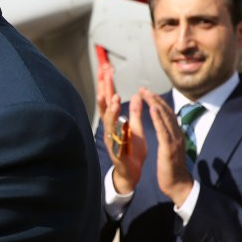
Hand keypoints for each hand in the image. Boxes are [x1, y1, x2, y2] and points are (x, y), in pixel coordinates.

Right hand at [98, 54, 138, 194]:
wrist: (130, 174)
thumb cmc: (131, 150)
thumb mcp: (136, 128)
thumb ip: (135, 112)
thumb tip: (137, 95)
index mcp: (114, 121)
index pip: (109, 98)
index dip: (107, 83)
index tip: (106, 67)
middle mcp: (109, 128)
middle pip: (104, 105)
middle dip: (104, 88)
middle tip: (105, 72)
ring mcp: (110, 139)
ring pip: (108, 121)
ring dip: (110, 108)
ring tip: (113, 95)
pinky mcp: (115, 150)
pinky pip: (115, 137)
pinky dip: (116, 129)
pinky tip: (118, 120)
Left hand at [141, 91, 193, 207]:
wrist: (178, 185)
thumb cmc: (172, 168)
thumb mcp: (171, 149)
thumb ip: (170, 137)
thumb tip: (168, 127)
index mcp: (176, 134)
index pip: (167, 114)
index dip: (158, 102)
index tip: (149, 93)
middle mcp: (177, 134)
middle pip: (166, 112)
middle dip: (155, 99)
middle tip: (145, 89)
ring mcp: (174, 141)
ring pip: (165, 118)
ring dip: (156, 104)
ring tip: (147, 94)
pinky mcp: (169, 148)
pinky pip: (163, 131)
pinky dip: (158, 119)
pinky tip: (152, 110)